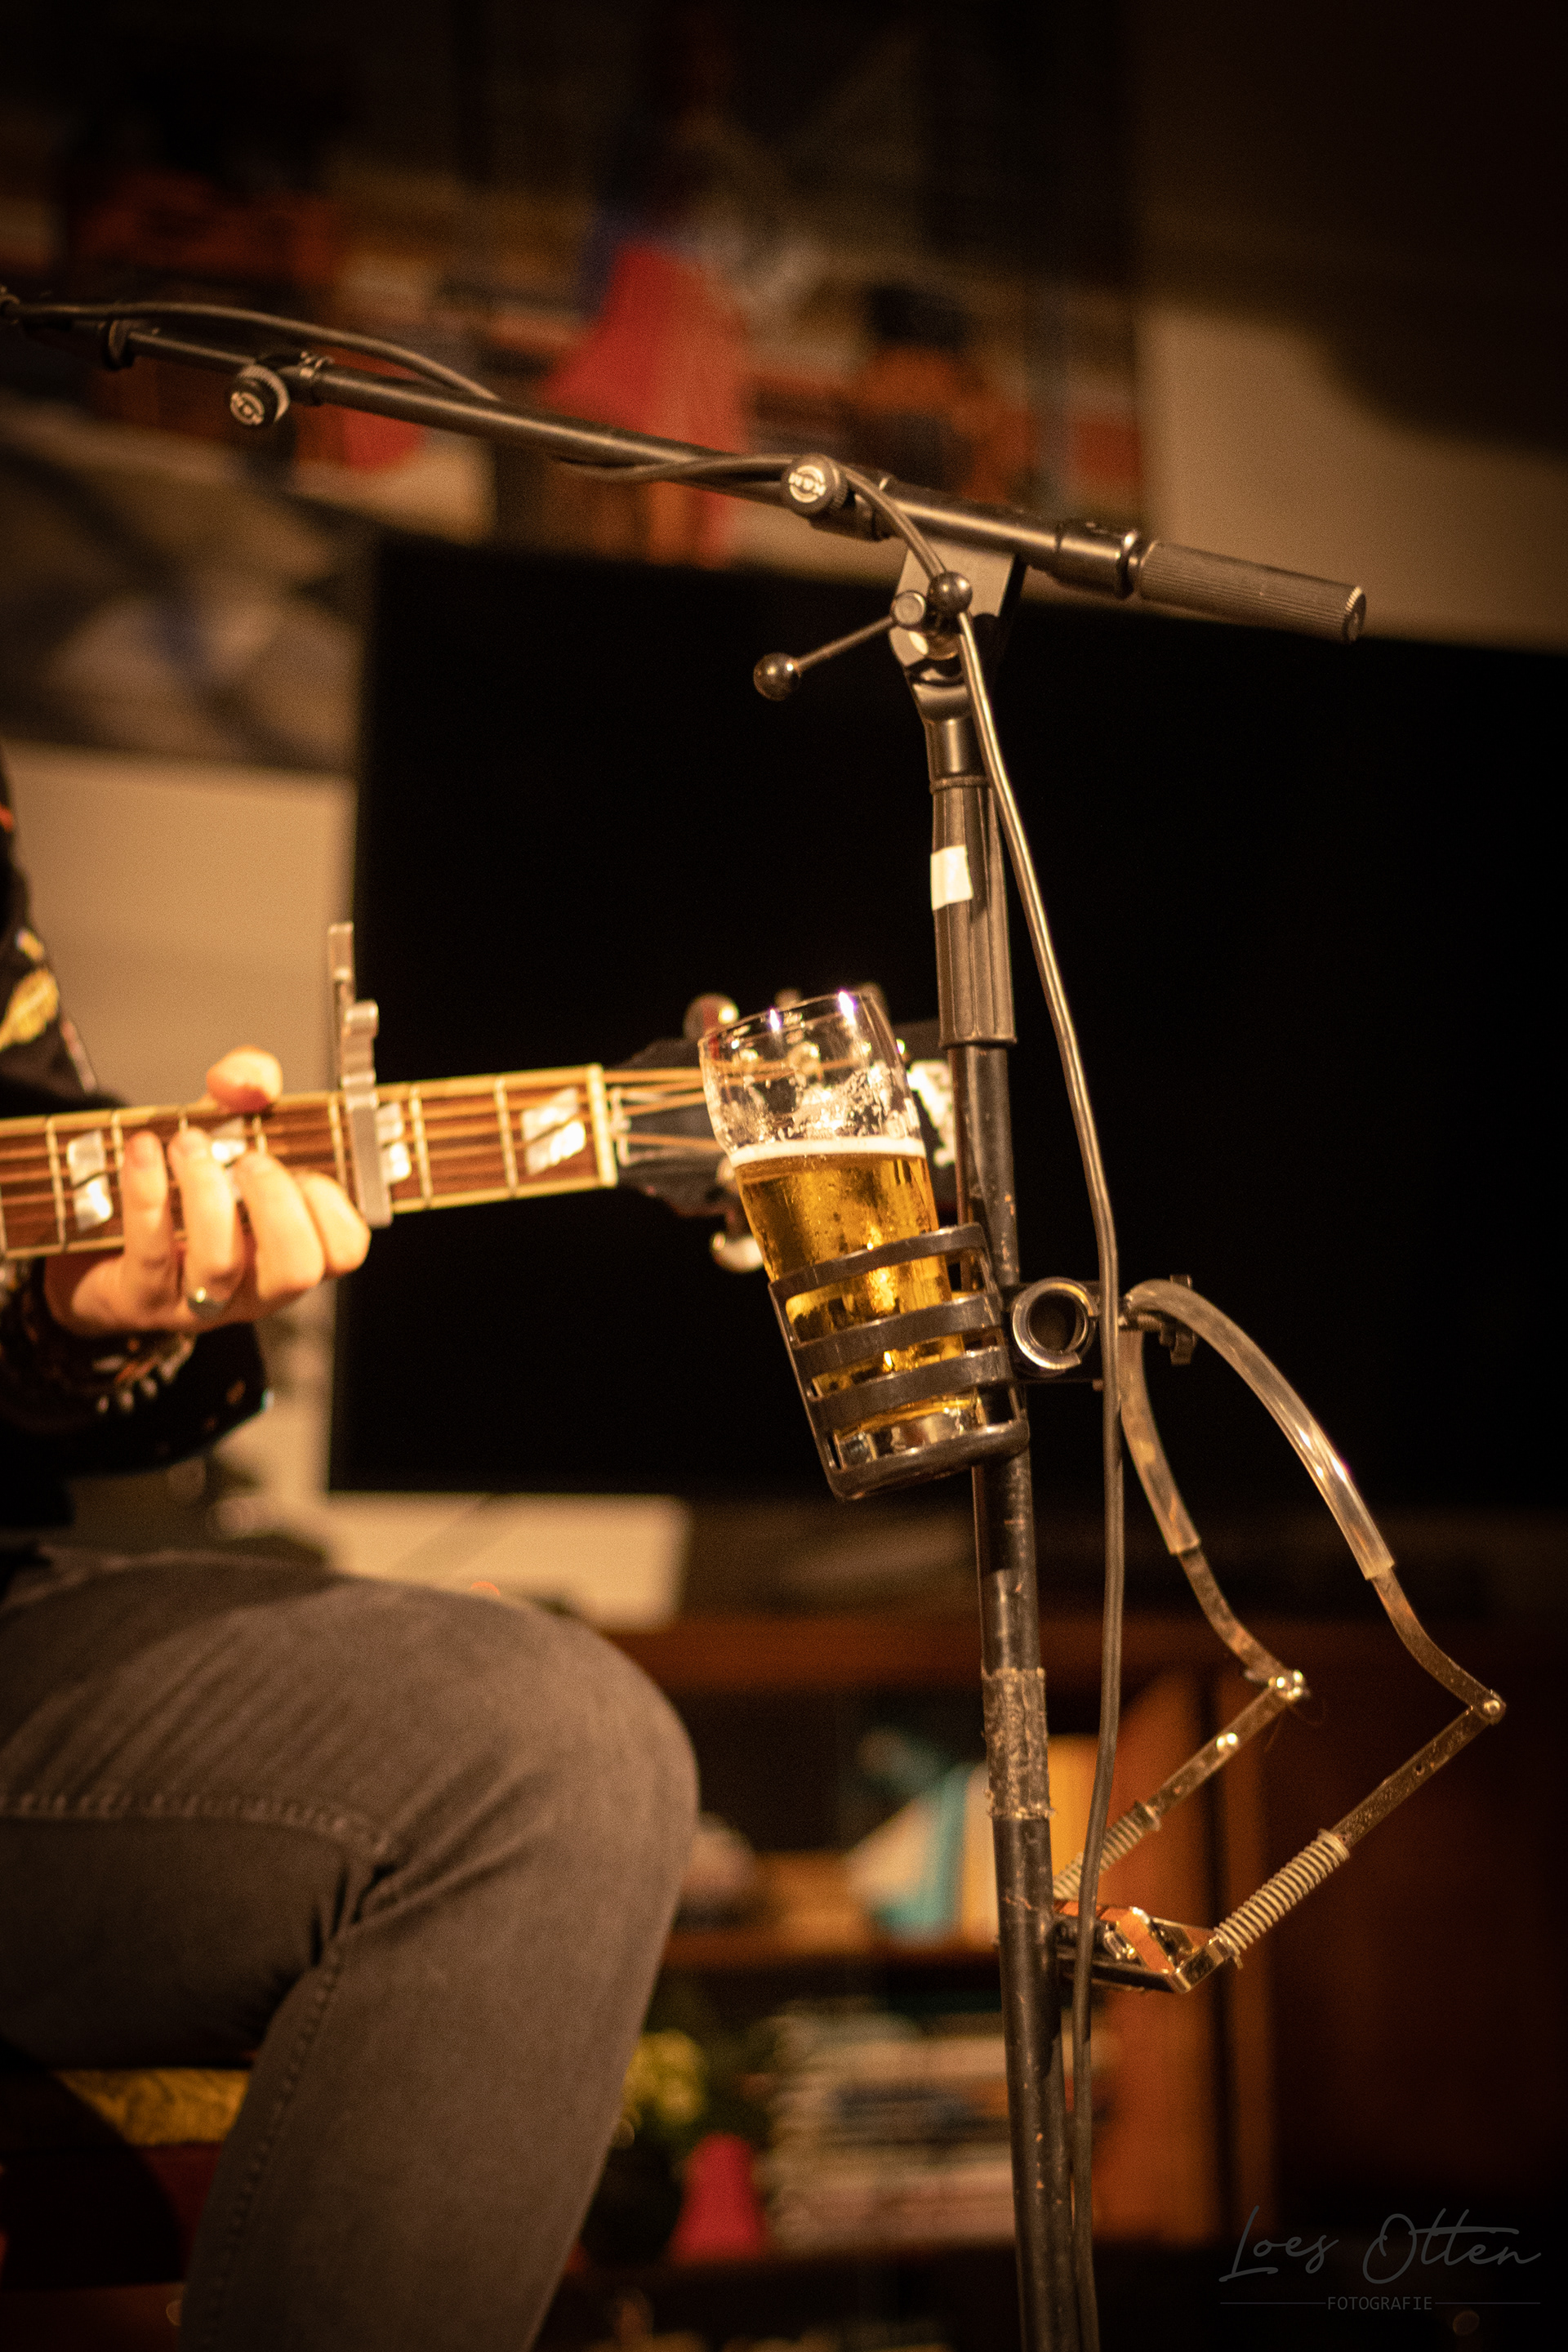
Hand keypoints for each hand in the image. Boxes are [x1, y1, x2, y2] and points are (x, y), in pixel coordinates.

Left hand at [43, 1047, 370, 1338]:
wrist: (101, 1245)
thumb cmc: (182, 1190)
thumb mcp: (225, 1129)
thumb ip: (250, 1086)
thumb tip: (247, 1081)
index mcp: (289, 1254)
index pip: (343, 1252)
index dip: (332, 1208)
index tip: (304, 1168)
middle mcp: (254, 1288)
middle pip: (297, 1269)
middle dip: (276, 1202)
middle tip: (247, 1159)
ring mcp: (198, 1302)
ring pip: (220, 1263)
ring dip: (206, 1190)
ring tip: (187, 1143)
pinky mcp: (141, 1298)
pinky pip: (151, 1251)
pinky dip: (148, 1192)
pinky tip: (144, 1149)